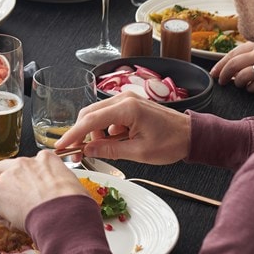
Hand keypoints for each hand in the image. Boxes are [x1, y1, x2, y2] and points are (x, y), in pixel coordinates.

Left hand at [0, 151, 88, 228]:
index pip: (32, 164)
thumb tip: (63, 192)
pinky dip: (3, 216)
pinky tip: (17, 223)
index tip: (35, 189)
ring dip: (6, 200)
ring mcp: (8, 176)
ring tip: (21, 215)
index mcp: (45, 159)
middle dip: (11, 182)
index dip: (32, 178)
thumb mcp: (74, 185)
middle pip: (9, 168)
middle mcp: (24, 163)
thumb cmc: (74, 204)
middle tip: (21, 199)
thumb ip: (61, 182)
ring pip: (0, 187)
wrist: (63, 215)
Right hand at [53, 90, 191, 165]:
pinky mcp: (130, 105)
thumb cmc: (171, 143)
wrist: (192, 135)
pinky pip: (109, 116)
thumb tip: (87, 150)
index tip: (60, 146)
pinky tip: (116, 142)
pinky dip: (106, 130)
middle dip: (81, 134)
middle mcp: (124, 99)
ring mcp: (127, 100)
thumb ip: (110, 150)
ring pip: (98, 115)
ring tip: (105, 150)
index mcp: (127, 108)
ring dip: (95, 133)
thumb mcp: (139, 152)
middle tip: (79, 154)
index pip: (90, 120)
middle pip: (89, 114)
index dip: (73, 134)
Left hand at [210, 40, 253, 92]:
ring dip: (238, 83)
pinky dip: (251, 89)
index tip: (214, 73)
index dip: (220, 64)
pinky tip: (252, 88)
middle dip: (224, 74)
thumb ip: (249, 54)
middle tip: (221, 82)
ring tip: (240, 85)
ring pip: (243, 76)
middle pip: (234, 64)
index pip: (232, 54)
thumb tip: (229, 67)